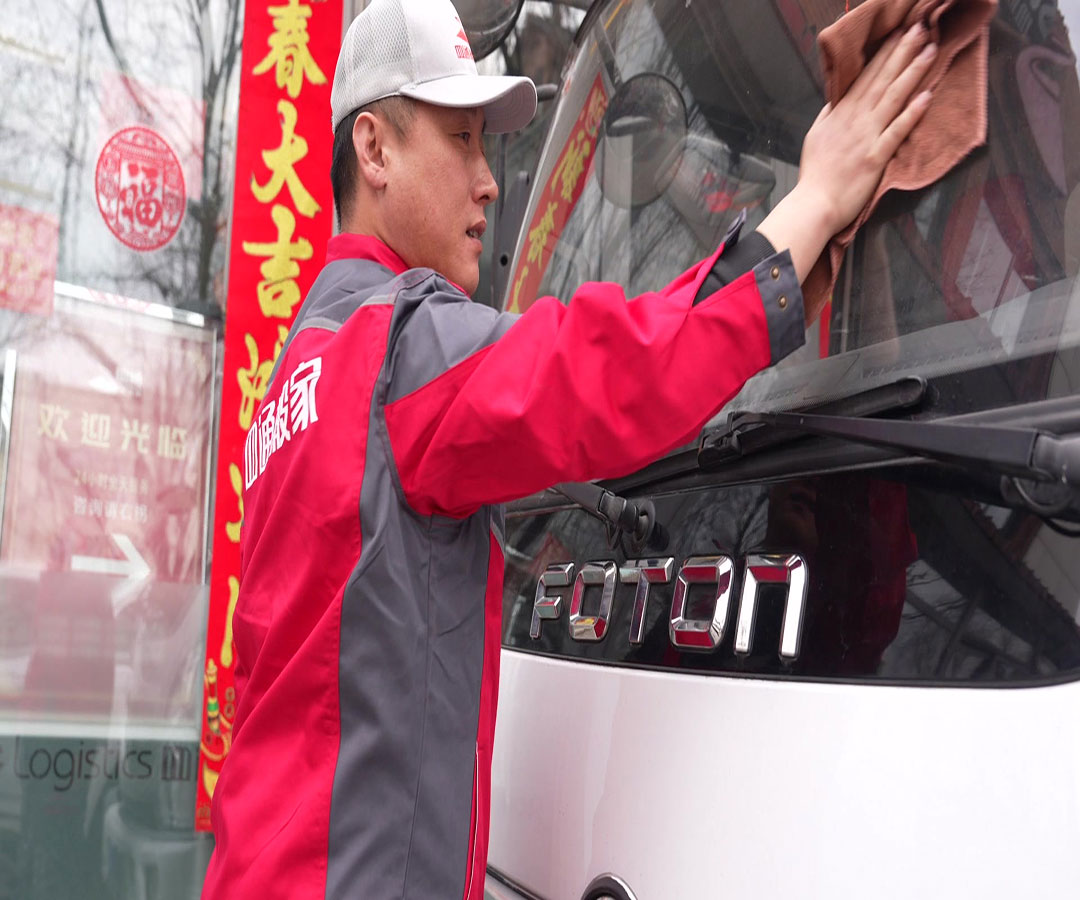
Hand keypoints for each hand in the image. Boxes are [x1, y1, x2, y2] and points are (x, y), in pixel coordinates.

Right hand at [799, 22, 937, 236]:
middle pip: (882, 79)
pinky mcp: (875, 157)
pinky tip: (927, 96)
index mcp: (840, 114)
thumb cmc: (815, 175)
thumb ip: (829, 115)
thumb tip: (837, 98)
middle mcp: (855, 120)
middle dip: (902, 52)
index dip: (884, 53)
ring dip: (912, 72)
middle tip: (920, 28)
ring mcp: (866, 138)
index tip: (899, 33)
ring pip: (892, 98)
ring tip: (929, 50)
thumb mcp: (815, 137)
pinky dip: (912, 113)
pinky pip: (897, 131)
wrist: (814, 205)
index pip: (865, 76)